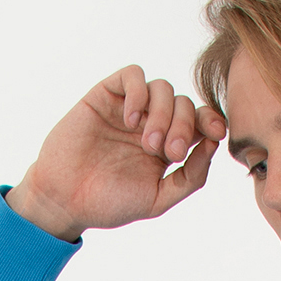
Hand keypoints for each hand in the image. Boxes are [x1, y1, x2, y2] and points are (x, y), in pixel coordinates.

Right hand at [7, 66, 226, 240]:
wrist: (64, 200)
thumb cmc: (109, 204)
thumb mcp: (158, 200)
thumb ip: (190, 177)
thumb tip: (212, 144)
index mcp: (167, 147)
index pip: (198, 122)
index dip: (211, 120)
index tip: (215, 132)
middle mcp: (151, 123)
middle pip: (183, 103)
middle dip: (184, 124)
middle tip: (168, 151)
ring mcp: (129, 108)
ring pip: (162, 88)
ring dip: (163, 113)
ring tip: (148, 142)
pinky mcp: (106, 95)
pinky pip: (132, 76)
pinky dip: (138, 92)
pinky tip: (130, 119)